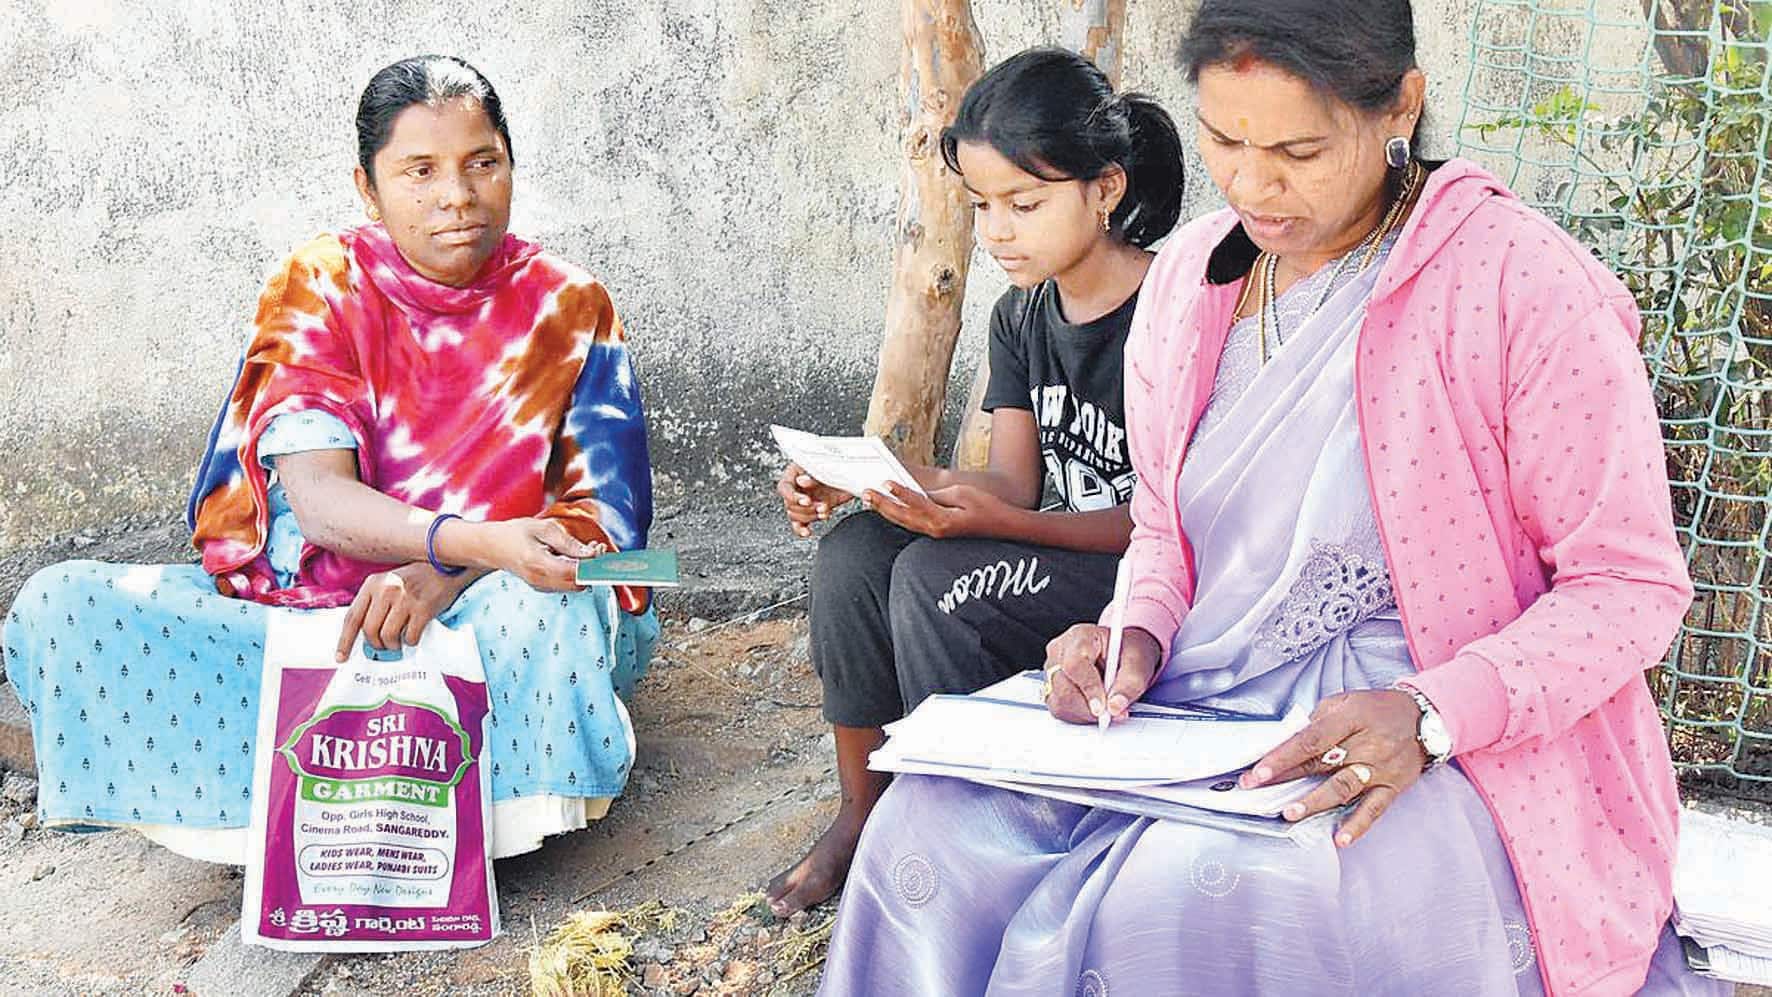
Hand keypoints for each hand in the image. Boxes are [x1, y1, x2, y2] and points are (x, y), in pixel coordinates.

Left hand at [335, 563, 476, 659]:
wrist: (446, 567)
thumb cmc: (415, 578)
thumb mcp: (388, 582)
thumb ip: (374, 602)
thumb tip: (364, 634)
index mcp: (373, 584)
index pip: (352, 617)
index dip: (345, 640)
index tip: (342, 657)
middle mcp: (386, 590)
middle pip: (369, 630)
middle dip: (375, 644)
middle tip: (383, 646)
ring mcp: (405, 599)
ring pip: (388, 636)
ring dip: (392, 645)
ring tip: (398, 643)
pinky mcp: (423, 609)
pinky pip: (410, 637)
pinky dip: (410, 642)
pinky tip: (413, 635)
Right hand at [463, 517, 605, 591]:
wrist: (490, 547)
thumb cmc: (515, 533)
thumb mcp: (542, 528)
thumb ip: (568, 542)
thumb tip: (591, 554)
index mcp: (538, 563)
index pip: (574, 572)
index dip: (592, 564)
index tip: (600, 550)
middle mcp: (540, 580)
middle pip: (578, 584)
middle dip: (592, 568)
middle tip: (596, 548)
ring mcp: (540, 586)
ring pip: (573, 586)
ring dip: (585, 571)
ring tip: (586, 550)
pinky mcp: (541, 587)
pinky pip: (565, 585)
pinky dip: (575, 574)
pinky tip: (575, 558)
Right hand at [777, 462, 853, 537]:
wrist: (852, 476)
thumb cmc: (837, 465)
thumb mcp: (826, 466)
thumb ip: (813, 473)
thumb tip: (802, 481)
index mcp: (795, 473)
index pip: (784, 488)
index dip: (794, 497)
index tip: (807, 500)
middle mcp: (796, 488)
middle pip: (790, 505)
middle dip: (807, 508)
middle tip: (822, 505)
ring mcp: (803, 501)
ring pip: (795, 516)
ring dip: (811, 516)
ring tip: (824, 511)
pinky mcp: (810, 511)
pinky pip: (799, 524)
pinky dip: (802, 530)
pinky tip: (807, 532)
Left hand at [863, 482, 1005, 539]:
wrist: (1003, 526)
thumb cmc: (987, 507)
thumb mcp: (963, 494)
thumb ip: (939, 495)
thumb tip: (919, 494)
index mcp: (942, 520)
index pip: (915, 504)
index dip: (899, 493)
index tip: (885, 483)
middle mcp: (935, 530)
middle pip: (903, 517)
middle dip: (883, 504)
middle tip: (866, 493)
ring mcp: (935, 533)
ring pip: (904, 522)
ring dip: (886, 511)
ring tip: (869, 500)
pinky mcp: (937, 532)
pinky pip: (912, 524)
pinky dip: (898, 515)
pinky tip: (888, 509)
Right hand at [1040, 623, 1161, 724]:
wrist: (1124, 654)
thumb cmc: (1128, 652)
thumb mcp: (1139, 662)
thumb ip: (1130, 684)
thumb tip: (1115, 706)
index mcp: (1080, 636)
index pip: (1074, 664)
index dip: (1088, 688)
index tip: (1102, 708)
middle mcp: (1060, 651)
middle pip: (1063, 686)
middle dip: (1088, 707)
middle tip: (1112, 712)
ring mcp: (1052, 669)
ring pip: (1059, 701)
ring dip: (1084, 713)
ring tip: (1106, 707)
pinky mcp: (1052, 686)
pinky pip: (1059, 708)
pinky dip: (1078, 714)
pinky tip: (1094, 707)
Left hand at [1239, 689, 1428, 847]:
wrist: (1425, 717)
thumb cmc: (1377, 709)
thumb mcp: (1344, 702)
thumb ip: (1316, 722)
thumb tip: (1286, 742)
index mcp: (1349, 718)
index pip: (1309, 740)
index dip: (1281, 757)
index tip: (1257, 772)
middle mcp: (1365, 744)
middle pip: (1320, 764)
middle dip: (1285, 778)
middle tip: (1257, 791)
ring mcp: (1380, 768)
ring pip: (1342, 788)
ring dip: (1315, 802)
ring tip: (1290, 813)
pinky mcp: (1393, 787)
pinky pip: (1373, 809)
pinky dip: (1357, 825)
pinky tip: (1340, 839)